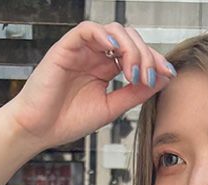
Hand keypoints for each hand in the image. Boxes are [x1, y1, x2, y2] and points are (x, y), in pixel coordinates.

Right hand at [2, 20, 175, 148]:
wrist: (39, 130)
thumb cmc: (68, 120)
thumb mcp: (111, 108)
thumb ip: (135, 93)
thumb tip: (162, 78)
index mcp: (106, 68)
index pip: (136, 54)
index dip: (154, 60)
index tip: (168, 73)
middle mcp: (95, 55)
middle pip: (129, 39)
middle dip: (146, 55)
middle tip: (150, 77)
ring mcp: (81, 49)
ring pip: (113, 31)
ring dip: (131, 48)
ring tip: (135, 72)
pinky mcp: (66, 47)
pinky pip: (88, 30)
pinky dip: (105, 36)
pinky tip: (117, 53)